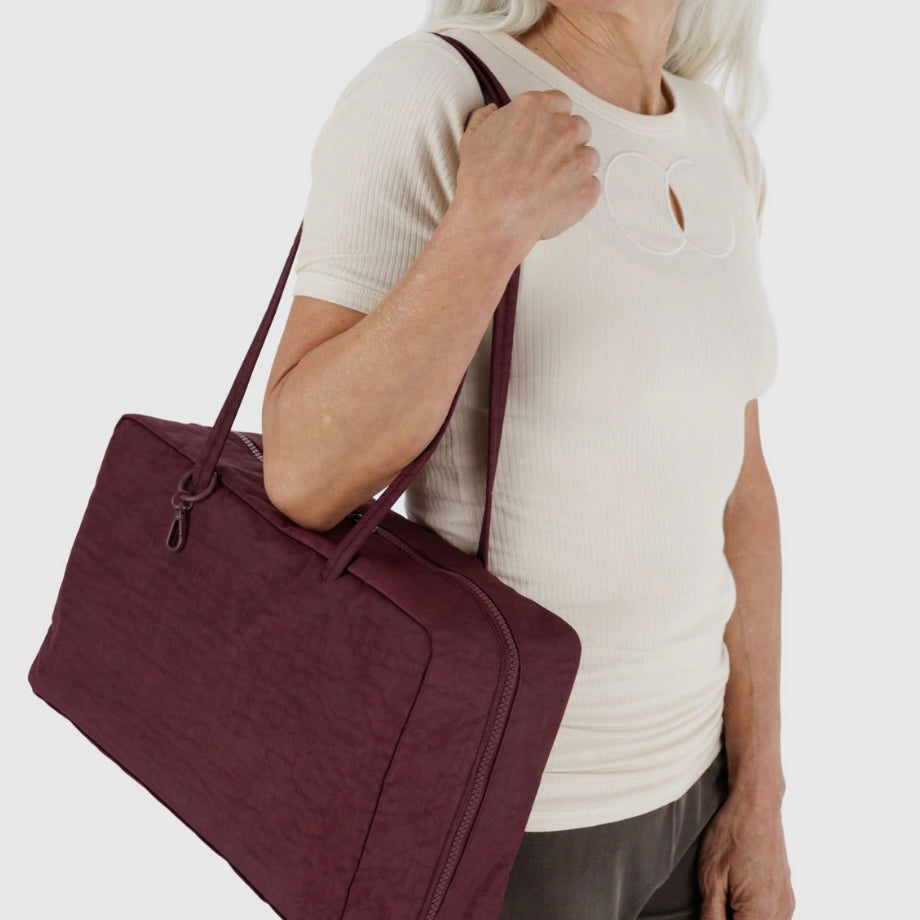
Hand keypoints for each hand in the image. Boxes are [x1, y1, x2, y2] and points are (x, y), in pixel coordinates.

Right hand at [453, 91, 601, 250]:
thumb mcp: (473, 138)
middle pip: (578, 128)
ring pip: (588, 157)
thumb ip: (487, 117)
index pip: (560, 103)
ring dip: (574, 168)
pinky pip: (590, 186)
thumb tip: (493, 112)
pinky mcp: (588, 187)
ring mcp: (580, 158)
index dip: (552, 120)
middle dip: (566, 144)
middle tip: (546, 164)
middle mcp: (564, 128)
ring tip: (551, 186)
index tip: (545, 135)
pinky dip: (577, 194)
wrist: (494, 219)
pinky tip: (556, 202)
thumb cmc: (482, 181)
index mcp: (537, 109)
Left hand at [697, 786, 795, 918]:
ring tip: (725, 894)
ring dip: (742, 916)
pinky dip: (752, 912)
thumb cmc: (732, 833)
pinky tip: (737, 895)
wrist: (756, 804)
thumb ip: (711, 915)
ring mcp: (786, 903)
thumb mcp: (711, 877)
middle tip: (715, 899)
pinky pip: (771, 916)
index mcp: (761, 912)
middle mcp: (780, 912)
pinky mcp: (786, 895)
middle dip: (731, 919)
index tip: (710, 910)